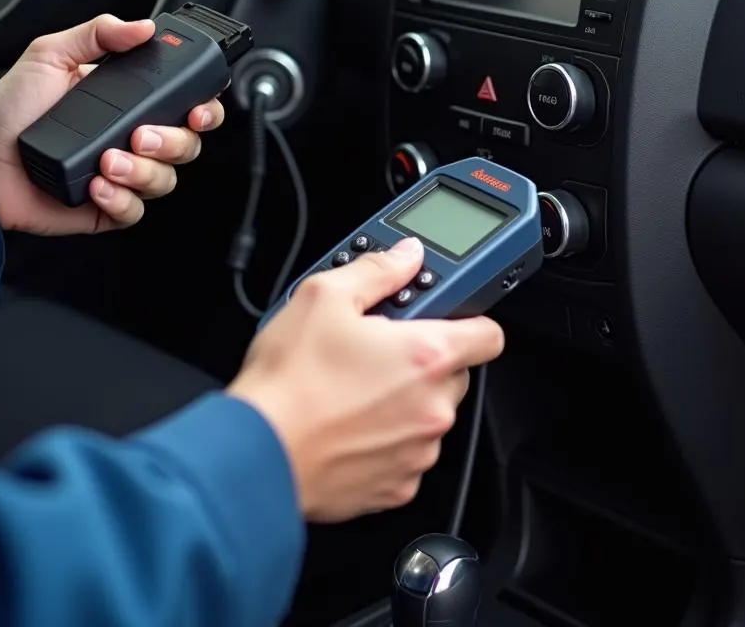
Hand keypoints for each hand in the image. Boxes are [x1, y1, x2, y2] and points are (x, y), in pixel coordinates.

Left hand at [0, 14, 224, 234]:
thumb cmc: (12, 112)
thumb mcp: (50, 55)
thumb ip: (97, 33)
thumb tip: (142, 26)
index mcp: (132, 102)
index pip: (187, 103)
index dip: (205, 108)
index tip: (197, 108)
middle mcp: (134, 138)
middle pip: (188, 144)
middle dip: (173, 141)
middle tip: (140, 135)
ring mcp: (125, 174)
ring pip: (167, 179)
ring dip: (142, 171)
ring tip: (106, 161)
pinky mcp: (109, 207)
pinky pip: (136, 210)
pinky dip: (121, 199)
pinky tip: (96, 186)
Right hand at [228, 237, 504, 521]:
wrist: (256, 454)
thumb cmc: (289, 383)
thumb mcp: (324, 297)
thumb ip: (377, 271)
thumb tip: (406, 257)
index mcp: (427, 357)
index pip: (488, 334)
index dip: (468, 320)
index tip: (443, 318)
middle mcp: (433, 408)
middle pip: (454, 374)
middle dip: (423, 360)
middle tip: (377, 350)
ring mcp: (417, 452)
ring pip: (428, 415)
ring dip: (404, 402)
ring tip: (352, 389)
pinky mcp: (396, 487)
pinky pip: (406, 454)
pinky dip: (385, 441)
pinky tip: (347, 425)